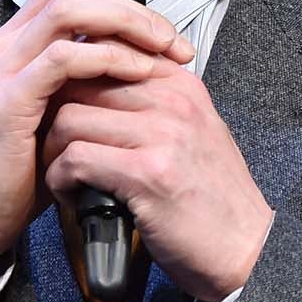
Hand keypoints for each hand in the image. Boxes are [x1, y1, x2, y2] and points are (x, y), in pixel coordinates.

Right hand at [0, 0, 194, 277]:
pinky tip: (136, 71)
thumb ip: (84, 79)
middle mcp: (6, 45)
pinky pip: (62, 59)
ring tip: (162, 46)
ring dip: (124, 22)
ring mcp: (3, 69)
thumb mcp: (58, 111)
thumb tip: (138, 56)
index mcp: (18, 42)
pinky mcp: (8, 101)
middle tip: (172, 25)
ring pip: (68, 11)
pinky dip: (106, 58)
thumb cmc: (20, 170)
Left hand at [41, 62, 273, 301]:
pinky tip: (74, 197)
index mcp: (181, 85)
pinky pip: (75, 160)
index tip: (63, 109)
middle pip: (80, 82)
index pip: (105, 53)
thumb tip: (96, 90)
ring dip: (54, 152)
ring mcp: (162, 133)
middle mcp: (173, 100)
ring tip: (65, 176)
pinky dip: (61, 181)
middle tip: (55, 147)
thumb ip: (153, 105)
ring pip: (69, 118)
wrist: (247, 249)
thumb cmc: (215, 199)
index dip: (71, 81)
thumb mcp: (194, 132)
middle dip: (53, 116)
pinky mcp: (147, 172)